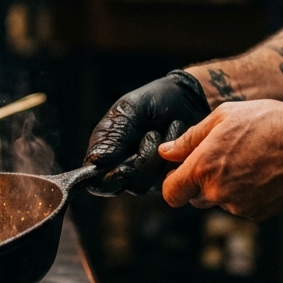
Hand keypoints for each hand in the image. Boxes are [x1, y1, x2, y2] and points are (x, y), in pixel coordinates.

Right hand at [83, 71, 211, 195]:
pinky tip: (178, 137)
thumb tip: (96, 161)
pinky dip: (176, 157)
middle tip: (152, 134)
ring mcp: (146, 177)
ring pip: (146, 184)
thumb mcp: (127, 110)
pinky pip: (169, 179)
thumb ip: (112, 135)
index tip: (122, 167)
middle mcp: (122, 170)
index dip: (106, 181)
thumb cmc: (151, 101)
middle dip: (140, 161)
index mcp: (104, 154)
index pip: (96, 183)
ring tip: (167, 129)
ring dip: (158, 156)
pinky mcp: (168, 178)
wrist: (186, 98)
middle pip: (123, 185)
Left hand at [158, 100, 282, 220]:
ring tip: (251, 161)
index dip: (172, 182)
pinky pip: (243, 206)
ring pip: (221, 201)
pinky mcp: (259, 214)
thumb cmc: (269, 122)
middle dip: (202, 182)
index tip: (180, 173)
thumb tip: (166, 152)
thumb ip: (190, 138)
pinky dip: (248, 194)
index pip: (170, 192)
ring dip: (227, 187)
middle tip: (225, 158)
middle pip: (195, 197)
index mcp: (203, 167)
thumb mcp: (224, 116)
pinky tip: (264, 173)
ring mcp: (239, 206)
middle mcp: (217, 192)